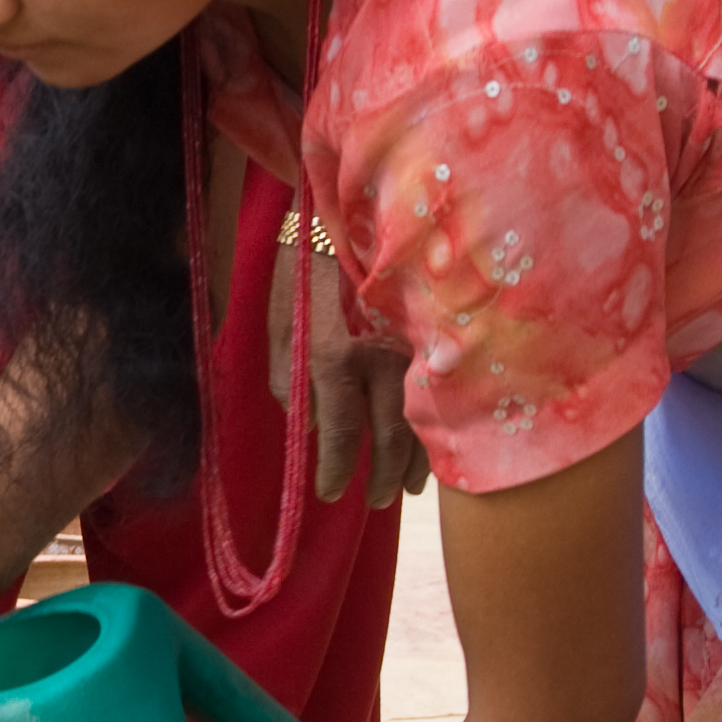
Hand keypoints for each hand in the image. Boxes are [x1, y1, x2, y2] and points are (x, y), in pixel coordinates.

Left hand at [270, 233, 427, 508]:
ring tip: (404, 488)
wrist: (348, 220)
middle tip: (373, 501)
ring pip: (424, 421)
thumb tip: (314, 430)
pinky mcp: (434, 337)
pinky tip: (432, 450)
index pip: (340, 433)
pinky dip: (436, 429)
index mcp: (332, 357)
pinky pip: (440, 395)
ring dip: (415, 461)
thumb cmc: (304, 277)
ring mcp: (414, 347)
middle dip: (381, 477)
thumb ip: (291, 386)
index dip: (336, 471)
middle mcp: (378, 357)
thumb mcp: (280, 331)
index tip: (329, 493)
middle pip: (389, 436)